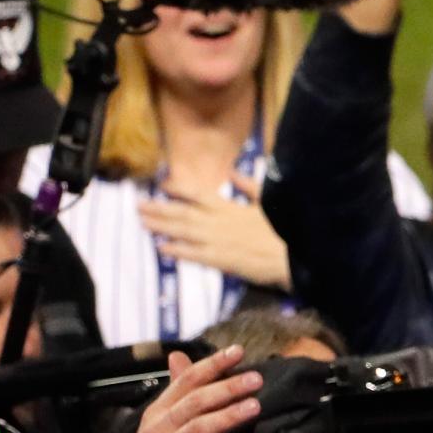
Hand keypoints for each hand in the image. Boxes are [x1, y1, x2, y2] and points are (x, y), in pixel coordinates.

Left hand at [138, 173, 291, 289]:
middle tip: (138, 205)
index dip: (179, 188)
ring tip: (142, 223)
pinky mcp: (221, 260)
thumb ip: (249, 186)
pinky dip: (177, 251)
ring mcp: (217, 240)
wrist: (294, 254)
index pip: (199, 193)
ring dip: (162, 227)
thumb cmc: (284, 228)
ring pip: (183, 231)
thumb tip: (233, 172)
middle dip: (160, 208)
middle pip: (183, 212)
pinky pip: (194, 255)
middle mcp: (218, 221)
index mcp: (230, 206)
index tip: (162, 184)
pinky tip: (162, 249)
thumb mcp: (268, 202)